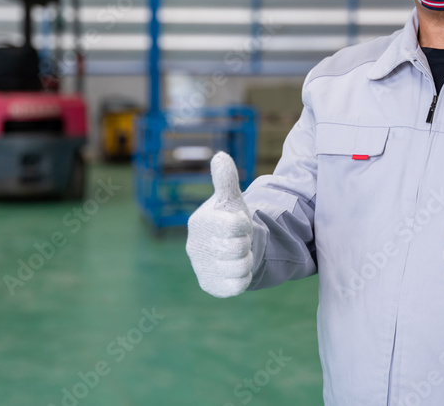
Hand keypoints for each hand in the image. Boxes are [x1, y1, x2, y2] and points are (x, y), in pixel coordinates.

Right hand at [186, 152, 253, 297]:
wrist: (230, 248)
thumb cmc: (230, 220)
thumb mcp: (230, 198)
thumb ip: (226, 179)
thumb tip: (220, 156)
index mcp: (200, 222)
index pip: (237, 224)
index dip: (245, 224)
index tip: (239, 223)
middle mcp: (195, 246)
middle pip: (239, 247)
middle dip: (246, 242)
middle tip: (240, 240)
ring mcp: (201, 268)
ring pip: (241, 266)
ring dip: (247, 259)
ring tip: (239, 254)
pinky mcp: (210, 286)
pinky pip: (238, 285)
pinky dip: (244, 277)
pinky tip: (237, 269)